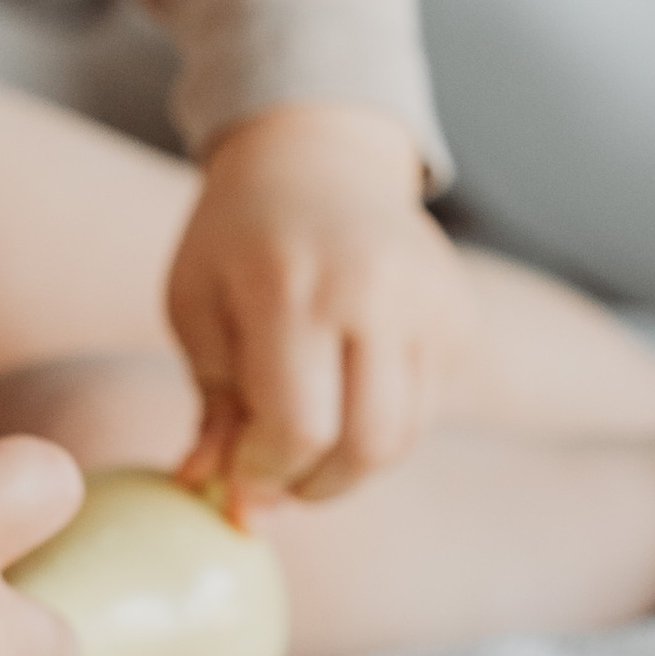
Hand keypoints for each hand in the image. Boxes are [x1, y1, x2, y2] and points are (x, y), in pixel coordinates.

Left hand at [167, 103, 441, 506]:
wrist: (319, 156)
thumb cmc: (238, 236)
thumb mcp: (195, 306)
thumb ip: (211, 407)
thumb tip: (218, 499)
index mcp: (291, 285)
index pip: (298, 427)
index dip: (264, 474)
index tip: (237, 476)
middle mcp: (373, 290)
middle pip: (366, 446)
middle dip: (314, 484)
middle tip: (276, 475)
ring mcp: (429, 301)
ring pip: (404, 437)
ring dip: (349, 463)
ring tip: (305, 434)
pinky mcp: (460, 314)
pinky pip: (427, 407)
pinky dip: (381, 422)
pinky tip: (345, 386)